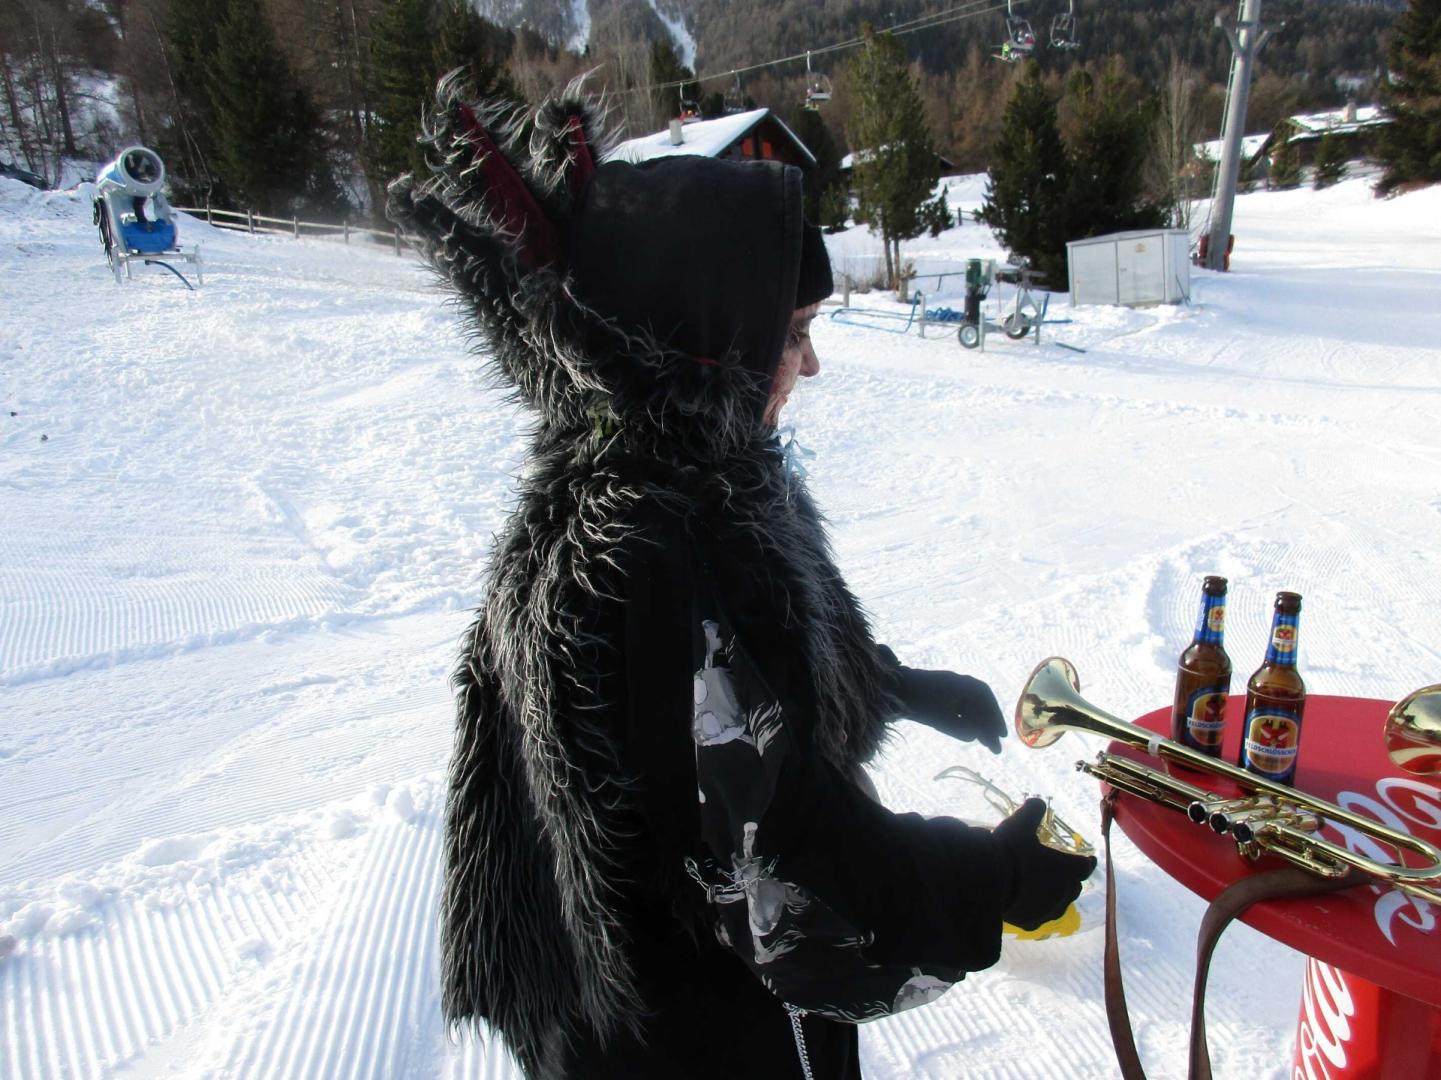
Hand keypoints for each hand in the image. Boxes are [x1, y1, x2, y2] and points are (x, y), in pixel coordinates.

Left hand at [891, 663, 1005, 753]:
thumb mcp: (939, 718)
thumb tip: (975, 735)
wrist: (893, 688)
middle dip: (988, 725)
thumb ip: (959, 728)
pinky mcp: (939, 695)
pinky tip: (969, 734)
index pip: (985, 699)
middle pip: (979, 705)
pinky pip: (959, 708)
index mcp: (961, 684)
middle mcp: (958, 684)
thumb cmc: (917, 701)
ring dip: (978, 725)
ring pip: (969, 708)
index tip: (1002, 735)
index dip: (995, 717)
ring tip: (986, 744)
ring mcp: (948, 688)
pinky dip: (967, 721)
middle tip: (996, 746)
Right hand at [994, 798, 1096, 930]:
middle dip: (1071, 879)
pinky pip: (1041, 916)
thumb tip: (1038, 803)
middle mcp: (1063, 893)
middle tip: (1063, 872)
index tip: (1088, 859)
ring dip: (1057, 896)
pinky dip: (1039, 909)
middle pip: (1074, 887)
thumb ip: (1033, 811)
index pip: (1085, 866)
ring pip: (1060, 905)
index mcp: (1066, 869)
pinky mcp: (1032, 923)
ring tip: (1047, 889)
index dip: (1087, 862)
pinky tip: (1029, 904)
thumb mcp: (1020, 824)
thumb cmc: (1010, 852)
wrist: (988, 884)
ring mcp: (1048, 911)